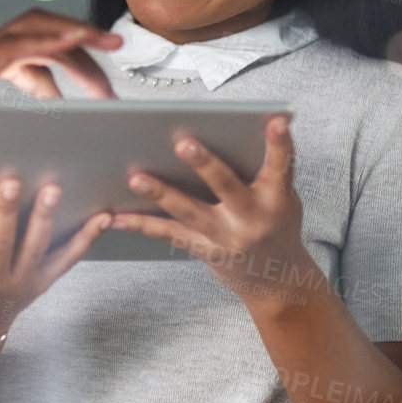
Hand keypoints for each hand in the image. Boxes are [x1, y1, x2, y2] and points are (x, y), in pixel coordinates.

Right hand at [0, 9, 121, 136]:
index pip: (35, 54)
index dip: (66, 66)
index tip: (89, 90)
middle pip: (48, 36)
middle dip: (85, 54)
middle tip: (112, 81)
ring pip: (42, 30)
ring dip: (81, 40)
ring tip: (112, 53)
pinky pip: (21, 43)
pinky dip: (54, 40)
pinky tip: (77, 43)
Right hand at [0, 177, 112, 344]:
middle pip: (0, 243)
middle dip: (5, 212)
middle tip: (10, 180)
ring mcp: (22, 281)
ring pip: (37, 247)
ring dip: (46, 218)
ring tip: (54, 187)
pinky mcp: (44, 280)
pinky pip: (68, 259)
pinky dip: (87, 238)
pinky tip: (103, 215)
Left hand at [108, 116, 321, 312]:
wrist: (276, 281)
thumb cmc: (276, 227)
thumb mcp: (284, 199)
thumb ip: (266, 172)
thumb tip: (234, 133)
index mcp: (277, 199)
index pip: (282, 165)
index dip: (279, 143)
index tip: (275, 121)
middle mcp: (252, 218)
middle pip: (227, 186)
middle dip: (205, 164)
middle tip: (183, 143)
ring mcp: (226, 236)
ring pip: (189, 211)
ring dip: (161, 193)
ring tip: (136, 179)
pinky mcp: (205, 250)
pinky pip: (170, 233)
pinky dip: (142, 224)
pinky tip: (118, 217)